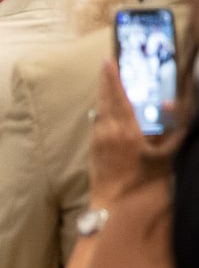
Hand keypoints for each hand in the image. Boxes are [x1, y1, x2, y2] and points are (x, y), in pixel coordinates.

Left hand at [89, 58, 180, 206]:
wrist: (115, 207)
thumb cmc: (145, 183)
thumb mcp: (167, 156)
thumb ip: (174, 130)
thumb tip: (170, 105)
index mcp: (125, 130)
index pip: (118, 96)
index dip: (112, 77)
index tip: (108, 60)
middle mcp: (107, 131)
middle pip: (104, 99)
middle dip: (106, 81)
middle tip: (108, 65)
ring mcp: (97, 139)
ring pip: (100, 110)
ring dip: (105, 95)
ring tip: (111, 82)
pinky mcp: (93, 148)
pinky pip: (98, 122)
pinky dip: (104, 110)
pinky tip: (110, 109)